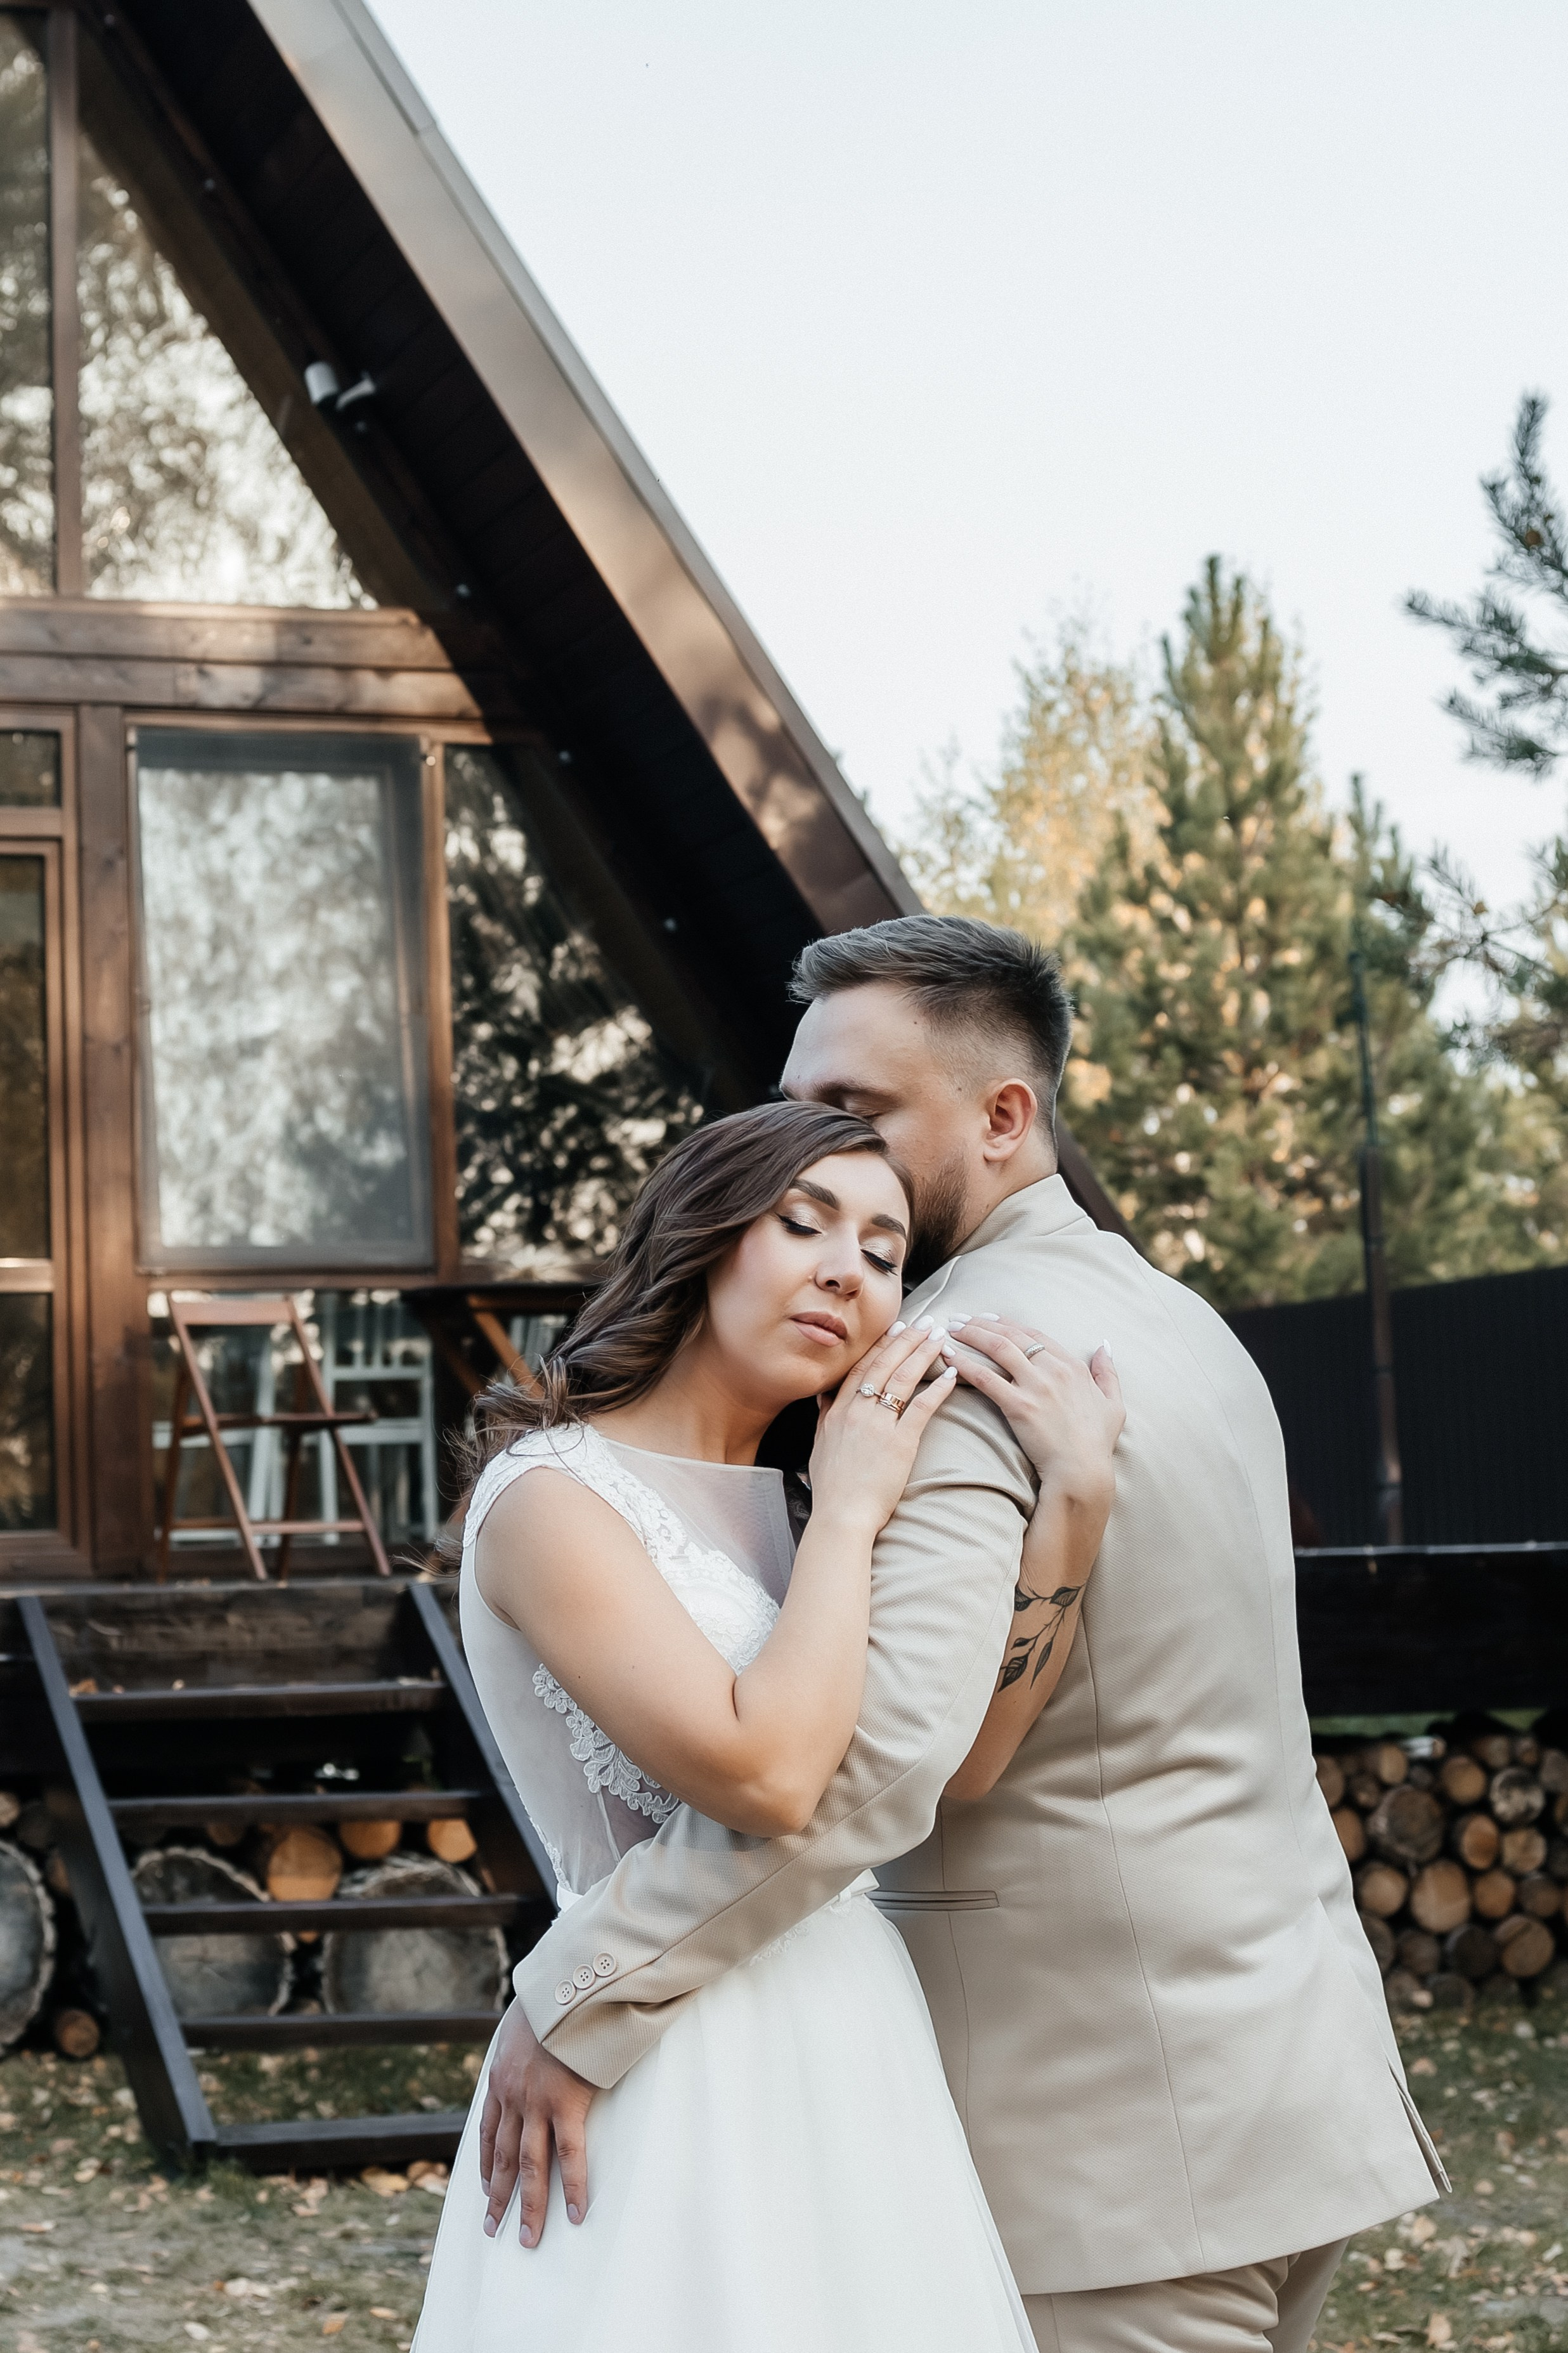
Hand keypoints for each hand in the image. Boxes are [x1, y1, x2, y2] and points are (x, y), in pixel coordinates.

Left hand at [479, 1998, 594, 2245]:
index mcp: (500, 2077)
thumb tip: (536, 2045)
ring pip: (528, 2167)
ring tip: (528, 2239)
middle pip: (501, 2158)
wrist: (566, 1981)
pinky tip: (576, 2214)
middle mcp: (512, 2096)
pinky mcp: (566, 2103)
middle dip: (497, 2197)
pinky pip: (569, 2155)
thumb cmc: (554, 1995)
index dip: (484, 2163)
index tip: (484, 2187)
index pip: (486, 2131)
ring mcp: (537, 2103)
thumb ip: (526, 2041)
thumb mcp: (526, 2019)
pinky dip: (572, 2187)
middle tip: (492, 2229)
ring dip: (528, 2206)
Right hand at [807, 1318, 956, 1532]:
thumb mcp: (819, 1445)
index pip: (862, 1367)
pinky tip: (951, 1375)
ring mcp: (878, 1425)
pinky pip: (921, 1408)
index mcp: (838, 1411)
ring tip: (940, 1337)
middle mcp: (857, 1411)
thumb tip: (824, 1395)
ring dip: (923, 1354)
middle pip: (885, 1365)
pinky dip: (937, 1389)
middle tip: (925, 1321)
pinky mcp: (900, 1443)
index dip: (880, 1345)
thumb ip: (824, 1416)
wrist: (841, 1515)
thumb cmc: (833, 1487)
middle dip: (907, 1340)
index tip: (895, 1328)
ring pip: (902, 1379)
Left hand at [943, 1317, 1123, 1497]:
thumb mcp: (1113, 1404)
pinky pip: (985, 1378)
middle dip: (983, 1323)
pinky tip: (949, 1356)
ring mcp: (1035, 1386)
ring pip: (998, 1348)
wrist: (1082, 1470)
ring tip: (951, 1328)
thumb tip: (1104, 1346)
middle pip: (1013, 1336)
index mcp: (1073, 1366)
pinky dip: (964, 1363)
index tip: (990, 1318)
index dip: (1009, 1324)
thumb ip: (1108, 1372)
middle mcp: (1054, 1370)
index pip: (1035, 1334)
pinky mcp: (1018, 1405)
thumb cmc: (1097, 1442)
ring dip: (972, 1334)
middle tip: (961, 1318)